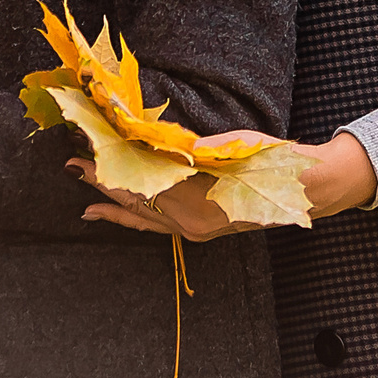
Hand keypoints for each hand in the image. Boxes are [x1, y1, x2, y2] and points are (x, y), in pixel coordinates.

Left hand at [74, 130, 377, 238]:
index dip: (113, 170)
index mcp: (200, 203)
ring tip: (81, 187)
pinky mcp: (197, 230)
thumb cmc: (272, 160)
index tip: (86, 153)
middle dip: (102, 182)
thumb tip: (165, 146)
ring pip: (142, 216)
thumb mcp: (235, 146)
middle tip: (72, 161)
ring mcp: (194, 231)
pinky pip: (154, 225)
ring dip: (111, 200)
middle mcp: (192, 224)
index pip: (144, 185)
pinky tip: (107, 212)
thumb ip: (199, 150)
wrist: (305, 189)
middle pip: (137, 202)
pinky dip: (129, 218)